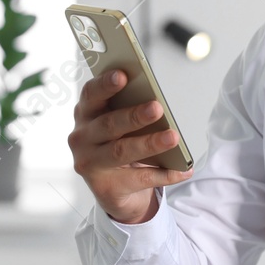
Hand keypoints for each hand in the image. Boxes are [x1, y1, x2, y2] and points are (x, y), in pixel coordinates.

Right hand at [68, 69, 192, 223]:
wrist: (116, 189)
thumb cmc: (120, 144)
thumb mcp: (122, 125)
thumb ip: (130, 110)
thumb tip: (155, 103)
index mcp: (86, 113)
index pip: (91, 94)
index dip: (105, 84)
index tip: (122, 75)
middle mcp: (82, 138)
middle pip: (109, 124)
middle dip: (134, 115)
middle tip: (157, 108)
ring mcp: (90, 164)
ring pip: (122, 151)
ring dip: (150, 143)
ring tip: (173, 137)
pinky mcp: (105, 188)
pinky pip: (139, 179)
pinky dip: (164, 174)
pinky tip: (183, 170)